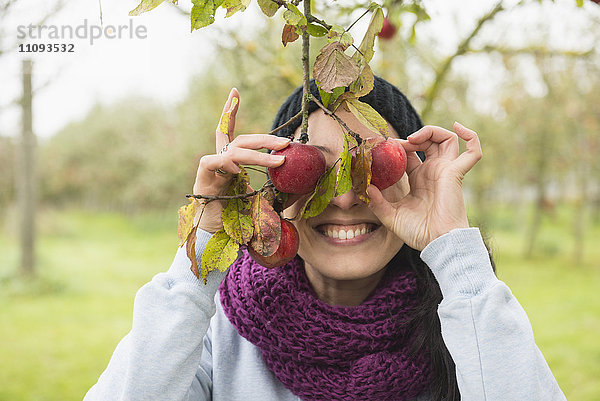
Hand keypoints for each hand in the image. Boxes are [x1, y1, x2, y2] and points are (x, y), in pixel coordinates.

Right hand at [192, 88, 290, 232]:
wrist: (212, 237)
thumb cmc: (233, 222)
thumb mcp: (256, 203)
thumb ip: (270, 192)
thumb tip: (297, 191)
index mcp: (229, 164)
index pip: (230, 132)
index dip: (230, 111)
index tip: (235, 91)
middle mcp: (219, 162)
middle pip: (241, 139)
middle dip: (265, 138)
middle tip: (287, 141)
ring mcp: (210, 167)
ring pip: (235, 150)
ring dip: (260, 155)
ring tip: (281, 161)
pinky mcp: (203, 176)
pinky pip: (215, 161)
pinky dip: (228, 163)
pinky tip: (239, 171)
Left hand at [366, 122, 481, 250]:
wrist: (437, 243)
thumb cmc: (418, 232)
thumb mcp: (390, 216)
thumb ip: (377, 202)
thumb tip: (365, 188)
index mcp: (419, 179)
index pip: (411, 153)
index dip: (400, 147)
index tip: (385, 148)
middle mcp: (434, 172)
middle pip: (429, 142)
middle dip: (414, 136)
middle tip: (399, 144)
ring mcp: (446, 171)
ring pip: (447, 139)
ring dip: (432, 131)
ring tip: (414, 139)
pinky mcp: (456, 174)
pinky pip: (473, 153)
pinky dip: (471, 137)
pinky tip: (459, 127)